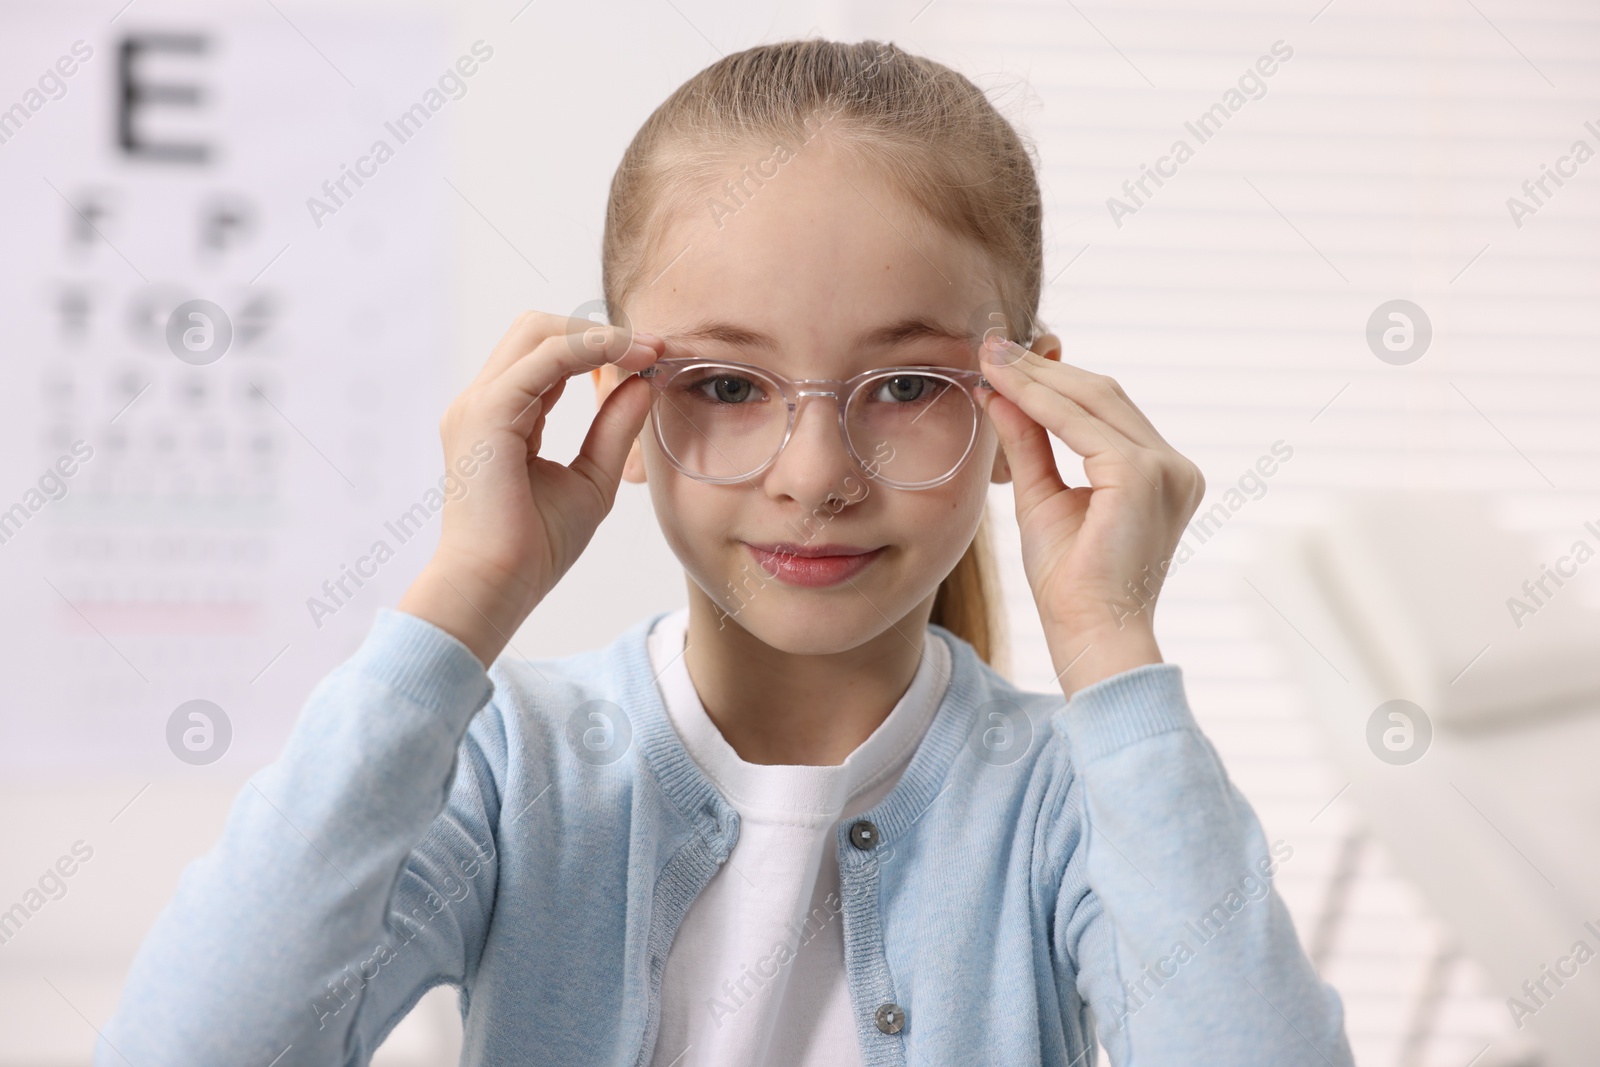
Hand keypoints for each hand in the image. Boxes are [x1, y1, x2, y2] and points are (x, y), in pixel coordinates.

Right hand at [398, 312, 661, 666]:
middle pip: (538, 330)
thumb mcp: (591, 479)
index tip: (654, 357)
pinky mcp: (489, 411)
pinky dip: (590, 348)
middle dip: (600, 329)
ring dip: (599, 334)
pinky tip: (629, 359)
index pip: (548, 357)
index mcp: (501, 417)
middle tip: (655, 347)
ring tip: (648, 351)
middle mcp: (483, 402)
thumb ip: (613, 429)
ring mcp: (480, 403)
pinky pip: (546, 357)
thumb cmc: (534, 548)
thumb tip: (644, 383)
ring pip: (539, 331)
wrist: (497, 586)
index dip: (601, 348)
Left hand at [977, 335, 1204, 695]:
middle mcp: (1173, 466)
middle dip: (1043, 368)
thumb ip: (1029, 445)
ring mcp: (1165, 469)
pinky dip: (1040, 403)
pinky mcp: (1142, 476)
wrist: (1089, 634)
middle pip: (1102, 395)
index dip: (1052, 379)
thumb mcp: (1043, 498)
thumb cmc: (1069, 584)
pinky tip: (1005, 388)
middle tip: (991, 346)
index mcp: (1159, 473)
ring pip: (1094, 400)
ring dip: (1037, 377)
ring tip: (990, 359)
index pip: (1103, 410)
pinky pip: (1083, 425)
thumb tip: (999, 393)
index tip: (1003, 360)